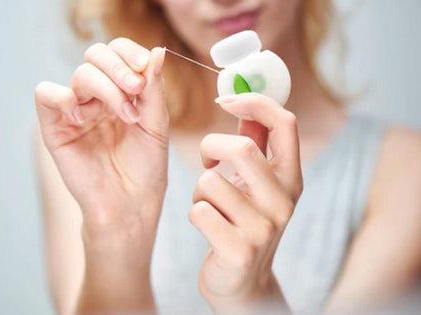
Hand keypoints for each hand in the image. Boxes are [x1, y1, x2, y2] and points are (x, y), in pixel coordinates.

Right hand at [35, 38, 167, 312]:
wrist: (129, 206)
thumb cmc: (146, 169)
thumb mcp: (156, 124)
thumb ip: (154, 89)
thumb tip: (158, 51)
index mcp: (122, 92)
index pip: (119, 52)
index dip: (131, 53)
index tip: (147, 68)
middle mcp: (97, 98)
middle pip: (97, 55)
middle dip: (119, 67)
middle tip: (137, 90)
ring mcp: (76, 111)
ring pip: (80, 74)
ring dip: (106, 88)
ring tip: (125, 116)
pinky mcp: (55, 128)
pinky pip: (46, 94)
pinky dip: (64, 97)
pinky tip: (84, 117)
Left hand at [189, 93, 302, 313]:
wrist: (242, 281)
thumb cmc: (244, 223)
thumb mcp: (257, 185)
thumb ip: (255, 145)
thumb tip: (242, 104)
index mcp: (291, 179)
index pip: (285, 124)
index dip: (254, 102)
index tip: (226, 101)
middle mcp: (284, 201)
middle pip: (243, 148)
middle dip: (211, 146)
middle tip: (207, 160)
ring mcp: (263, 228)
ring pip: (211, 181)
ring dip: (200, 191)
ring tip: (211, 205)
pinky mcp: (238, 249)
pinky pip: (199, 210)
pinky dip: (195, 212)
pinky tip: (207, 226)